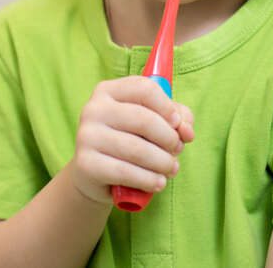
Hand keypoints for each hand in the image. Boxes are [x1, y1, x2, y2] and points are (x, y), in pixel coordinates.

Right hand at [69, 76, 194, 205]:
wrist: (94, 174)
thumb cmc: (128, 139)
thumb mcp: (152, 122)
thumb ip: (177, 118)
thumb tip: (186, 131)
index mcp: (108, 90)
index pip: (145, 89)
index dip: (167, 107)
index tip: (177, 124)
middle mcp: (93, 109)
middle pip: (144, 120)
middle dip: (169, 139)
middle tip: (177, 151)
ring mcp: (86, 136)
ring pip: (137, 149)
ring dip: (163, 162)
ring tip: (171, 169)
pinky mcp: (85, 164)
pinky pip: (125, 172)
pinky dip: (148, 180)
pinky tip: (158, 183)